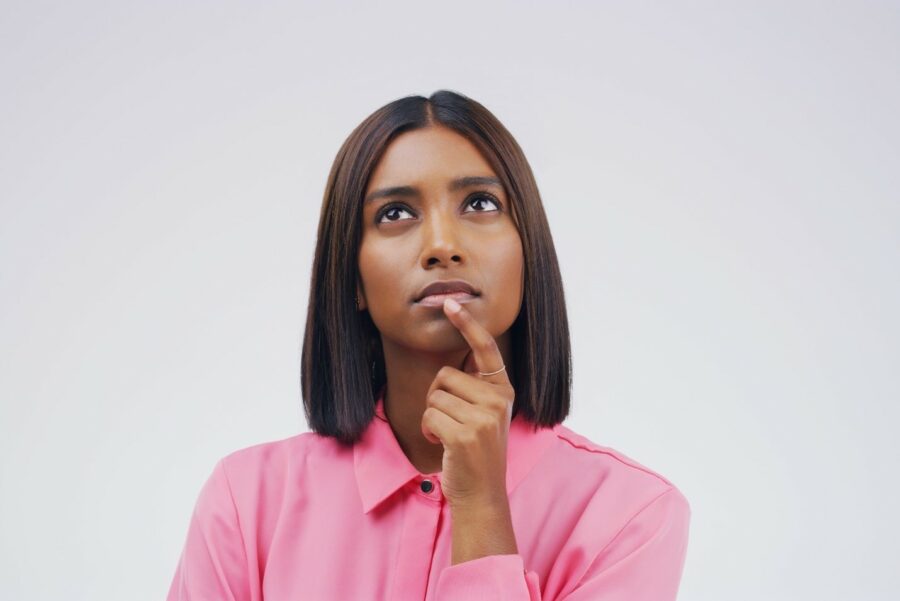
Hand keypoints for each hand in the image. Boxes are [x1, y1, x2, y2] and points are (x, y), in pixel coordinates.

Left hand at [421, 297, 515, 509]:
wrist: (482, 493)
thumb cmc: (476, 452)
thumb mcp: (485, 414)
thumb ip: (476, 388)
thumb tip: (455, 363)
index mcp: (503, 389)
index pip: (485, 348)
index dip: (467, 323)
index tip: (450, 302)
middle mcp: (498, 399)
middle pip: (445, 375)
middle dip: (436, 397)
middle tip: (448, 421)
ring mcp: (484, 417)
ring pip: (434, 396)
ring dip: (431, 417)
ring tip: (448, 436)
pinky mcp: (466, 433)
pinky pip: (429, 416)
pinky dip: (428, 431)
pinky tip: (443, 445)